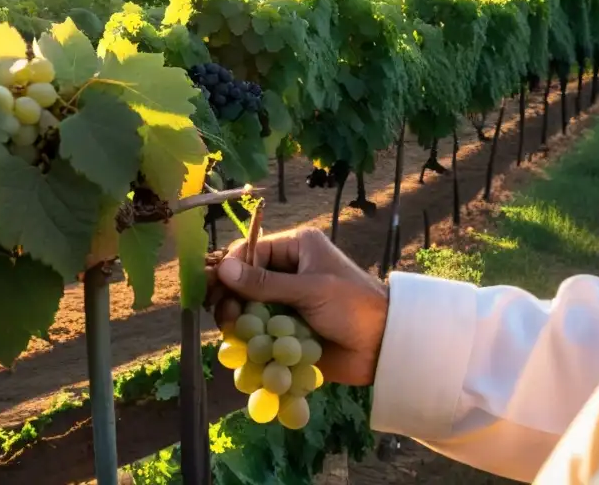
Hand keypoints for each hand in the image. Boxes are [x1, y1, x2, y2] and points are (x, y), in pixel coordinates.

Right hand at [206, 227, 388, 385]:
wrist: (384, 346)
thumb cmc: (353, 306)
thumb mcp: (310, 290)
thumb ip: (265, 282)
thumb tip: (223, 268)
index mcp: (297, 248)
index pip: (251, 250)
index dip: (231, 268)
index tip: (214, 289)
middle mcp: (289, 271)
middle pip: (245, 280)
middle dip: (231, 298)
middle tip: (224, 318)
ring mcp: (287, 301)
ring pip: (248, 307)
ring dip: (238, 321)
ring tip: (234, 335)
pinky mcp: (287, 329)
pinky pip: (258, 331)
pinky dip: (249, 339)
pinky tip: (242, 349)